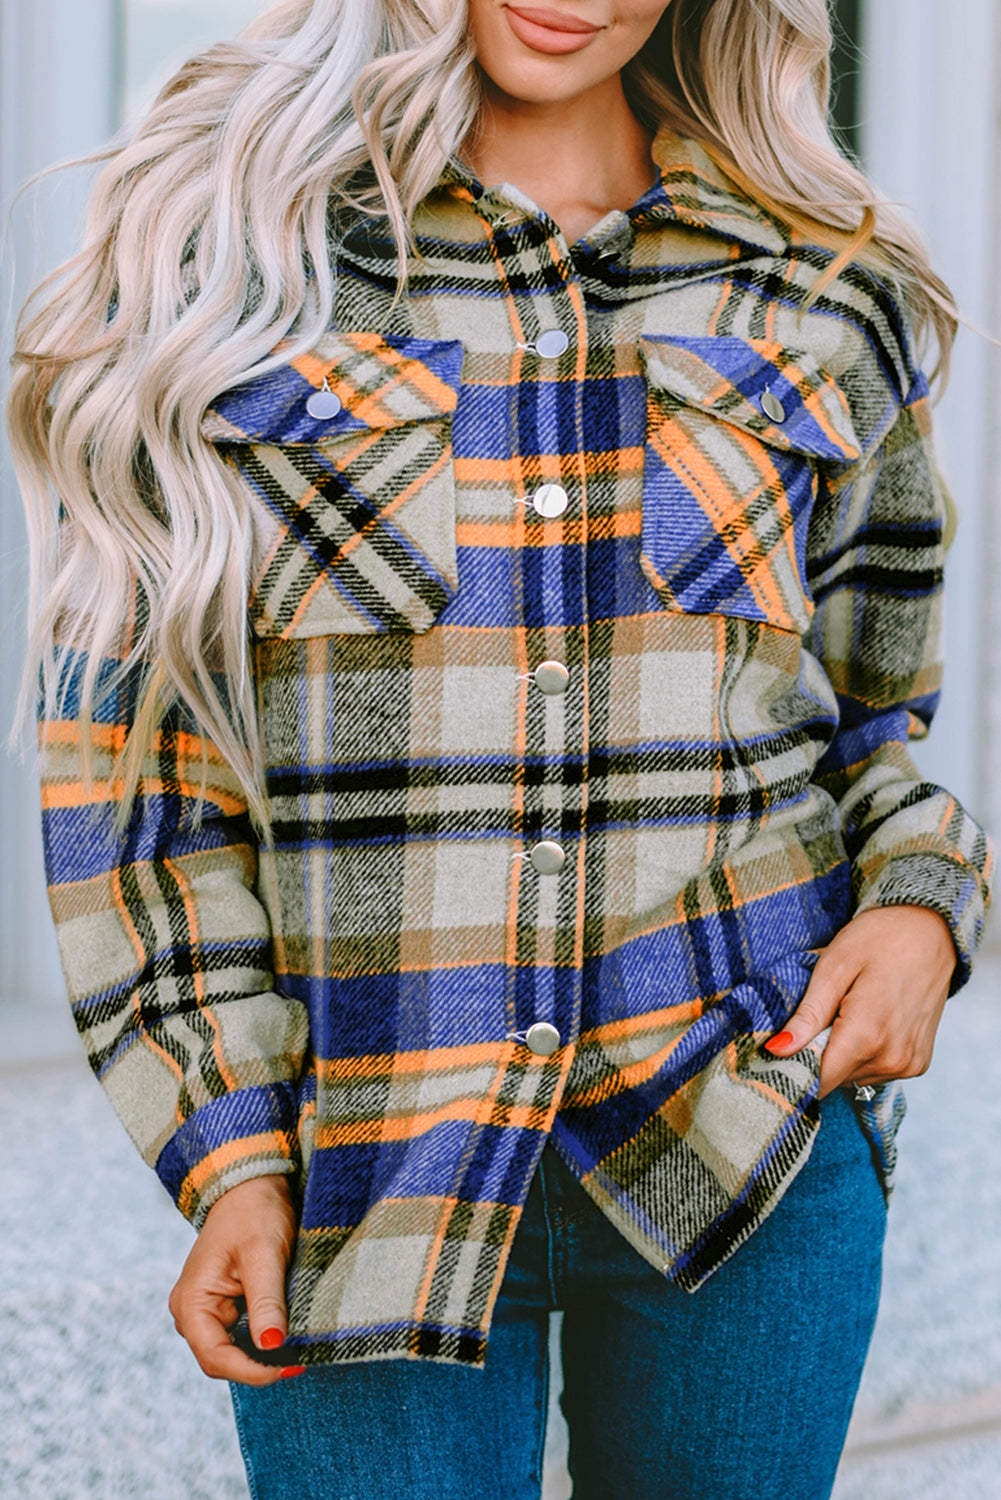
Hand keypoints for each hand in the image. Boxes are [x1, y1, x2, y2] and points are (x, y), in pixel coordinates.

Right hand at [168, 1173, 300, 1385]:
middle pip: (222, 1360)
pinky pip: (240, 1334)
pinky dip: (262, 1339)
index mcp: (191, 1302)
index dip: (252, 1371)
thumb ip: (266, 1301)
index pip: (216, 1357)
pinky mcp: (224, 1304)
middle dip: (258, 1365)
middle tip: (300, 1361)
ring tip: (298, 1350)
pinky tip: (287, 1335)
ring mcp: (206, 1309)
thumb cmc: (253, 1211)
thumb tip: (272, 1346)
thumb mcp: (263, 1254)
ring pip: (233, 1350)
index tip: (289, 1367)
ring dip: (262, 1354)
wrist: (252, 1184)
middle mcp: (192, 1311)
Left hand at [764, 906, 955, 1098]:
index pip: (820, 1080)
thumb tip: (776, 1050)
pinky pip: (877, 1071)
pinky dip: (866, 1052)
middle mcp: (892, 1059)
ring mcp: (909, 1064)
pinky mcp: (918, 1064)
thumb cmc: (878, 940)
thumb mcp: (834, 967)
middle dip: (819, 1053)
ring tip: (852, 1012)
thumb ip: (808, 1015)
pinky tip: (872, 1020)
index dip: (796, 1067)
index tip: (783, 1049)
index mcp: (867, 1036)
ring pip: (854, 1077)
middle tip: (825, 1012)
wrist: (931, 931)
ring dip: (844, 1053)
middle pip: (836, 1078)